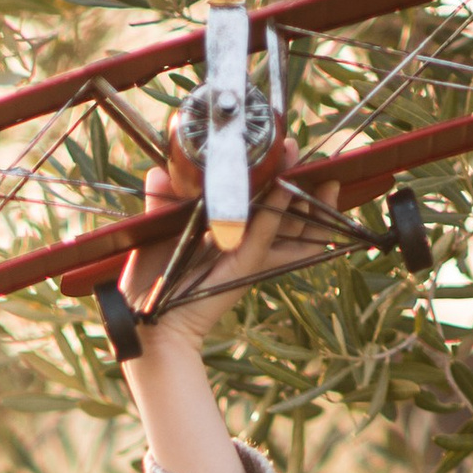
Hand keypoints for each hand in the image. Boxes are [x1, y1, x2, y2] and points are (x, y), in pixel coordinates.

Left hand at [130, 158, 332, 348]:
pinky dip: (274, 216)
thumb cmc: (149, 284)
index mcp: (227, 232)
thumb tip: (159, 171)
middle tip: (300, 152)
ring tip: (325, 177)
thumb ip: (162, 202)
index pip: (260, 200)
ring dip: (308, 202)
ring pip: (290, 229)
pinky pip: (264, 239)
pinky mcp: (243, 270)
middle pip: (286, 213)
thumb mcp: (157, 233)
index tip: (281, 149)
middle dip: (300, 183)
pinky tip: (285, 191)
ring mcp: (247, 258)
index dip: (273, 175)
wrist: (147, 323)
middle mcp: (243, 244)